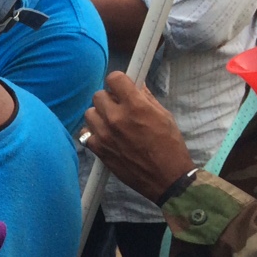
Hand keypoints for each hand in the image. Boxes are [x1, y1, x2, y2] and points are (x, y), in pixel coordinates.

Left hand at [81, 72, 195, 203]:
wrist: (166, 178)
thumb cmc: (170, 146)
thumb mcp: (164, 116)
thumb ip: (147, 98)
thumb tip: (136, 84)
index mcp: (136, 106)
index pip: (114, 78)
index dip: (118, 82)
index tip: (122, 88)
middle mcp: (116, 117)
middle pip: (99, 94)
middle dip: (110, 99)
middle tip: (120, 108)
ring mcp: (104, 134)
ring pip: (90, 112)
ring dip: (100, 115)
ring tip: (113, 124)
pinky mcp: (98, 149)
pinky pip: (86, 133)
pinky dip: (94, 133)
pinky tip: (107, 137)